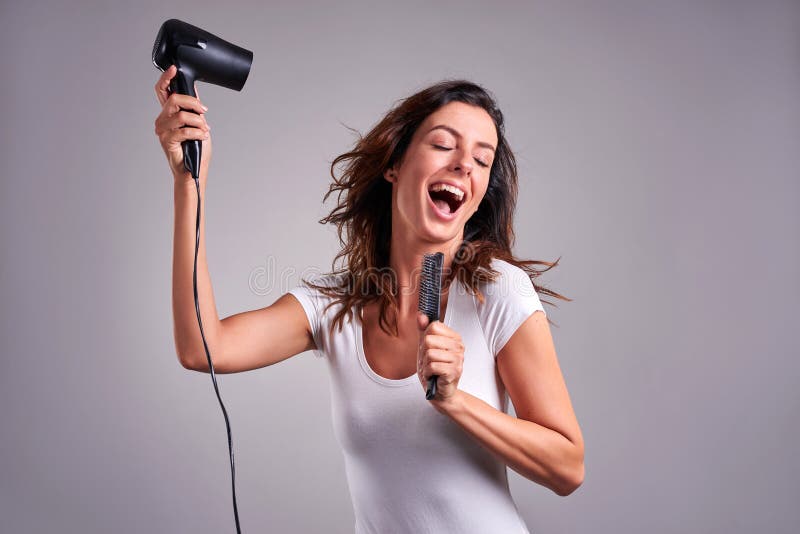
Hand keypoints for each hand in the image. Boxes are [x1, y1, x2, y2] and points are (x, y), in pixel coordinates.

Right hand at [153, 64, 211, 182]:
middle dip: (193, 103)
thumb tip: (194, 91)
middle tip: (204, 112)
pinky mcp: (166, 140)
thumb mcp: (198, 124)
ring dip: (198, 123)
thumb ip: (193, 109)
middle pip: (175, 99)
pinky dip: (198, 133)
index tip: (174, 69)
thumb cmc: (196, 149)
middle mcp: (162, 119)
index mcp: (168, 113)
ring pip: (182, 116)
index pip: (162, 91)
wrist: (194, 170)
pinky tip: (202, 137)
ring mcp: (162, 129)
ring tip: (204, 131)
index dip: (166, 78)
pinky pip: (184, 130)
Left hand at [416, 311, 464, 406]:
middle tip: (430, 362)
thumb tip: (421, 315)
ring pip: (429, 354)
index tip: (430, 349)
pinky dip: (428, 373)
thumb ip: (423, 329)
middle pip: (429, 340)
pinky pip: (432, 366)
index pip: (433, 326)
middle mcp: (459, 346)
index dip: (425, 339)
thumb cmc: (434, 370)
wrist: (439, 392)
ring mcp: (458, 359)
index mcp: (454, 337)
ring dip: (425, 365)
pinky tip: (433, 375)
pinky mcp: (454, 371)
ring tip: (432, 369)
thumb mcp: (426, 347)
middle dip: (424, 353)